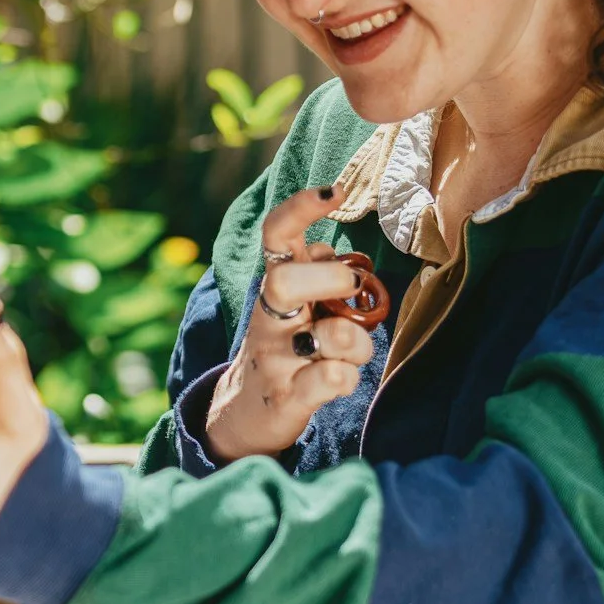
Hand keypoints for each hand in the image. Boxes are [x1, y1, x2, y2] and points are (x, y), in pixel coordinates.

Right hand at [202, 185, 371, 462]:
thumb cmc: (287, 348)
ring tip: (352, 351)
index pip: (276, 234)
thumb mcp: (293, 305)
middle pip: (285, 281)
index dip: (302, 208)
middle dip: (331, 280)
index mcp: (272, 287)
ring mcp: (275, 359)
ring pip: (328, 337)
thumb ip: (315, 274)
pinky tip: (340, 378)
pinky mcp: (286, 399)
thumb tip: (344, 253)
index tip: (337, 190)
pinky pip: (328, 381)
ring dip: (357, 343)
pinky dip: (345, 378)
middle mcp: (268, 318)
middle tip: (352, 292)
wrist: (246, 413)